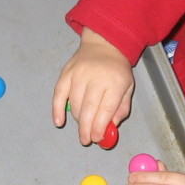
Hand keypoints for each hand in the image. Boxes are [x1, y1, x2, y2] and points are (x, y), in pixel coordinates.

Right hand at [52, 27, 134, 144]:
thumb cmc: (117, 69)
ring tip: (82, 126)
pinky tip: (58, 121)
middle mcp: (95, 78)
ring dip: (77, 119)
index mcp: (114, 82)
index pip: (106, 109)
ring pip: (74, 104)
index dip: (100, 126)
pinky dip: (57, 109)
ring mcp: (78, 74)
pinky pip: (58, 94)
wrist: (104, 44)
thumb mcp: (128, 87)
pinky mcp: (66, 72)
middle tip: (85, 140)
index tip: (96, 138)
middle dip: (86, 128)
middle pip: (88, 108)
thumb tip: (112, 126)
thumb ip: (122, 108)